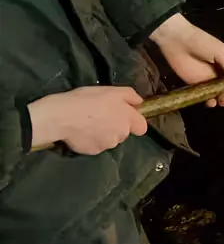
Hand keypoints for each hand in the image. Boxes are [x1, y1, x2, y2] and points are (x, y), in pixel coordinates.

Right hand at [29, 86, 146, 154]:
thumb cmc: (87, 100)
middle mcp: (121, 135)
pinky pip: (96, 146)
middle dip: (116, 126)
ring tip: (89, 124)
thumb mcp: (112, 91)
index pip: (141, 127)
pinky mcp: (94, 152)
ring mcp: (107, 145)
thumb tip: (139, 103)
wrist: (61, 116)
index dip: (134, 122)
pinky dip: (91, 140)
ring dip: (104, 134)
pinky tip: (81, 132)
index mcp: (128, 119)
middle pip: (124, 133)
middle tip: (101, 116)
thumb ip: (130, 96)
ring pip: (110, 140)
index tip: (123, 116)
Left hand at [150, 14, 223, 106]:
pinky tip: (211, 101)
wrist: (177, 42)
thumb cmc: (202, 43)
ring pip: (223, 93)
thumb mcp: (220, 51)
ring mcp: (210, 80)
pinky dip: (211, 101)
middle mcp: (223, 72)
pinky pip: (207, 97)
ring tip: (223, 99)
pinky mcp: (198, 85)